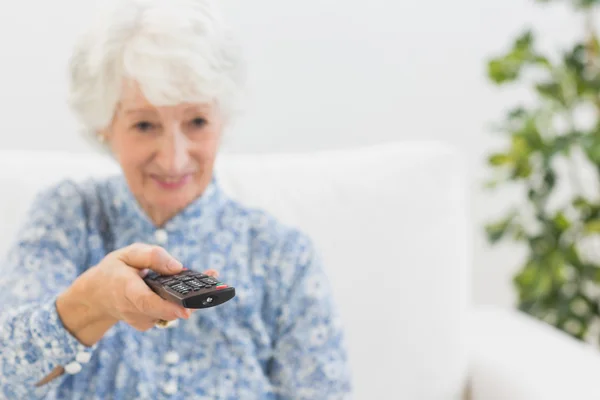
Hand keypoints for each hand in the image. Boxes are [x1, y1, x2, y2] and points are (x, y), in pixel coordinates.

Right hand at [56, 243, 215, 345]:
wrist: (97, 296)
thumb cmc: (115, 270)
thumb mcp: (128, 254)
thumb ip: (151, 256)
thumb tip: (177, 267)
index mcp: (126, 289)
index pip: (147, 303)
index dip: (168, 308)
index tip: (187, 311)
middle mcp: (134, 310)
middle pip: (167, 310)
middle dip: (192, 299)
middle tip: (215, 285)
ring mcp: (142, 320)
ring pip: (172, 311)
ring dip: (190, 297)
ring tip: (210, 278)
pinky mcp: (149, 323)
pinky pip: (170, 312)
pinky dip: (181, 300)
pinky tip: (190, 288)